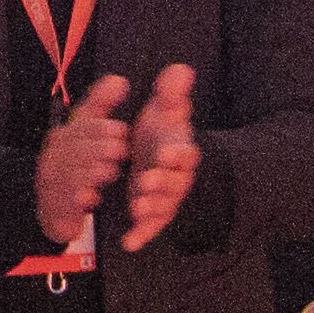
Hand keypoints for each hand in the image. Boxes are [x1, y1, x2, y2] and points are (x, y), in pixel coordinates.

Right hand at [35, 74, 137, 250]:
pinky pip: (65, 199)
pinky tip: (95, 196)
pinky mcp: (53, 206)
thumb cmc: (77, 167)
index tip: (121, 131)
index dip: (100, 127)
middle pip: (75, 148)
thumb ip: (102, 106)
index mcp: (63, 137)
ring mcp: (50, 181)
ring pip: (71, 173)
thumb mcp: (86, 134)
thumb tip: (119, 80)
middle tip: (120, 150)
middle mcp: (53, 156)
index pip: (78, 126)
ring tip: (111, 171)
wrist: (55, 210)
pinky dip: (80, 197)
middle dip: (99, 148)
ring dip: (92, 171)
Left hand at [116, 63, 200, 251]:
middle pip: (175, 184)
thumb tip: (180, 70)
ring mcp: (164, 198)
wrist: (155, 155)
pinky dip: (141, 236)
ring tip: (136, 207)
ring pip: (164, 208)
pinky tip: (128, 243)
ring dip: (152, 209)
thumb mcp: (164, 109)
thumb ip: (171, 92)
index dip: (177, 154)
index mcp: (180, 151)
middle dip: (162, 184)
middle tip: (145, 181)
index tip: (166, 152)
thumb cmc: (160, 131)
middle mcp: (176, 177)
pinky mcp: (151, 214)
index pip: (185, 153)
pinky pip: (150, 228)